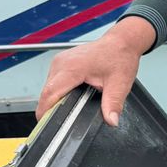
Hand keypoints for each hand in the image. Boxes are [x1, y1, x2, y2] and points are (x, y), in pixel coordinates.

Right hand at [34, 16, 155, 125]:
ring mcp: (59, 61)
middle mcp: (62, 63)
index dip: (45, 110)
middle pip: (47, 91)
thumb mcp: (119, 84)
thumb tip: (111, 120)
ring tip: (68, 110)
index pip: (50, 92)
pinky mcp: (61, 63)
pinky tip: (70, 97)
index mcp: (72, 67)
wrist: (121, 42)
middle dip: (50, 108)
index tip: (46, 124)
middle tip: (61, 123)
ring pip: (48, 87)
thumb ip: (113, 104)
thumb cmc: (119, 57)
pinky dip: (58, 92)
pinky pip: (53, 81)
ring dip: (55, 100)